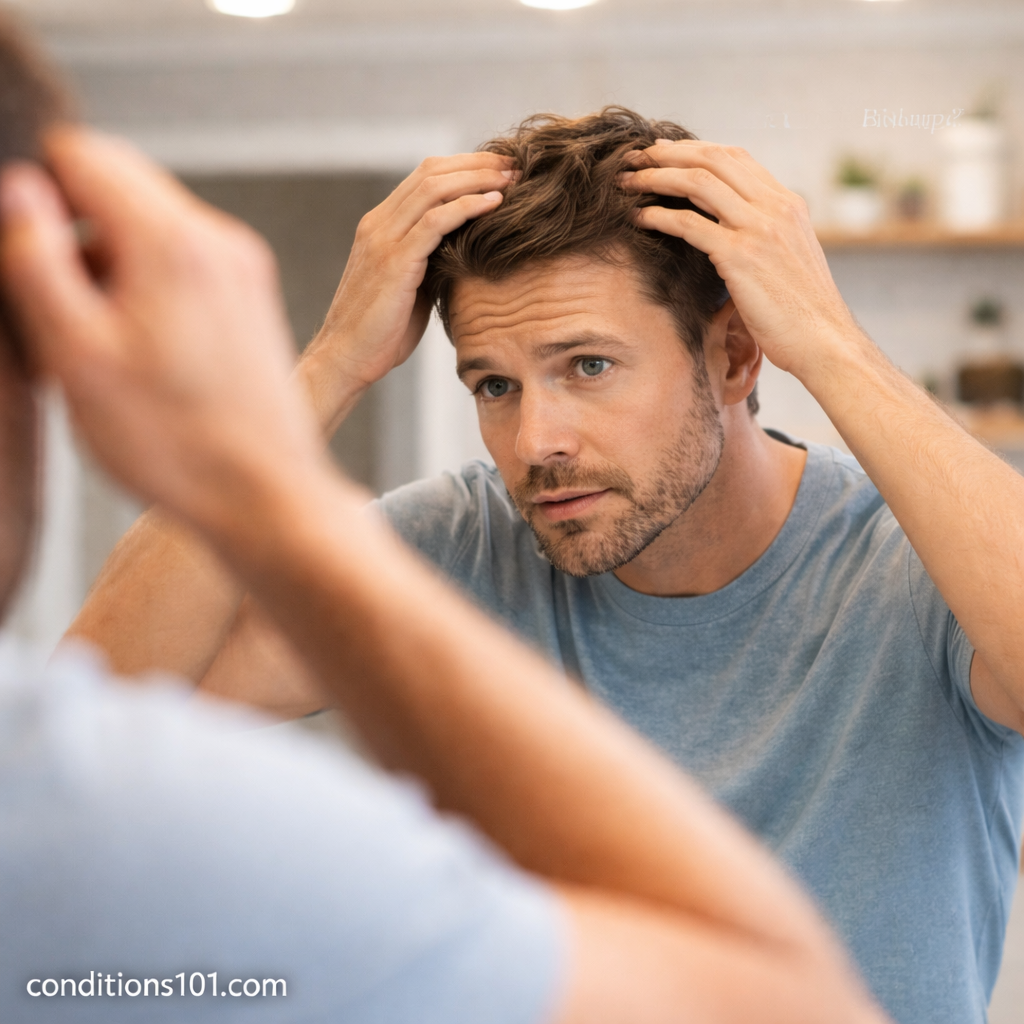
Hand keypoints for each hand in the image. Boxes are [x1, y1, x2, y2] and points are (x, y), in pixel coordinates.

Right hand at [0, 128, 325, 534]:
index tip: (28, 253)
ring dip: (108, 273)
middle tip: (57, 315)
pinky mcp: (250, 304)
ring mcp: (242, 273)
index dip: (39, 192)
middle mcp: (219, 243)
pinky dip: (146, 295)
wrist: (266, 496)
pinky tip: (135, 359)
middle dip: (72, 237)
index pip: (84, 153)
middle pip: (118, 190)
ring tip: (94, 353)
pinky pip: (182, 270)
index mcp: (174, 241)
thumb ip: (39, 260)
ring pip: (148, 235)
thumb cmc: (179, 444)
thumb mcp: (79, 355)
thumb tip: (19, 189)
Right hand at [300, 153, 514, 431]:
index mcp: (381, 225)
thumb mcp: (411, 286)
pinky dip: (468, 206)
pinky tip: (495, 203)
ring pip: (434, 188)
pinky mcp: (394, 261)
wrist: (346, 358)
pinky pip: (435, 221)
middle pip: (432, 172)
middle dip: (477, 164)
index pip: (425, 176)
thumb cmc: (381, 331)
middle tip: (515, 165)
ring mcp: (383, 239)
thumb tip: (467, 252)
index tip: (502, 169)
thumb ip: (431, 261)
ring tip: (512, 178)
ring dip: (477, 178)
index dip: (466, 166)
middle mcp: (378, 223)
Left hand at [620, 141, 861, 377]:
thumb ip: (765, 236)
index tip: (665, 153)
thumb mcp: (789, 259)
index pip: (737, 158)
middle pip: (713, 159)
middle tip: (636, 156)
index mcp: (788, 204)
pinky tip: (640, 217)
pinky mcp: (741, 256)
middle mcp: (775, 207)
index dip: (695, 150)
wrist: (824, 341)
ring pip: (698, 183)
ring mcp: (759, 228)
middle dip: (669, 154)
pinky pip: (690, 224)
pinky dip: (660, 216)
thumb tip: (732, 234)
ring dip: (656, 177)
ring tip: (628, 181)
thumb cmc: (802, 312)